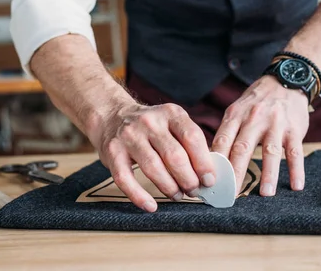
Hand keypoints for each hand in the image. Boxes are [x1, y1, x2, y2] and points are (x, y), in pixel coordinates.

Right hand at [95, 102, 215, 211]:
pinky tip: (151, 206)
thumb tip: (209, 175)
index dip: (204, 162)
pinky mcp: (112, 151)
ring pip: (153, 168)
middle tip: (193, 191)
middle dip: (188, 179)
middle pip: (174, 156)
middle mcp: (149, 122)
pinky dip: (139, 196)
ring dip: (169, 187)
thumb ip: (189, 143)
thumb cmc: (150, 127)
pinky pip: (125, 178)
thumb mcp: (172, 123)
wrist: (111, 116)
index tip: (209, 180)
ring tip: (177, 195)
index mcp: (170, 113)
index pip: (192, 137)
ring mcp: (129, 136)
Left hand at [212, 75, 308, 195]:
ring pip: (271, 151)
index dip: (214, 163)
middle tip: (231, 195)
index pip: (222, 141)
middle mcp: (254, 119)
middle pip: (242, 148)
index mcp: (235, 116)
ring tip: (265, 194)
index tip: (210, 183)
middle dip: (236, 173)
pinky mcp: (294, 129)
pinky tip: (296, 186)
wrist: (285, 81)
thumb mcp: (237, 111)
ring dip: (268, 174)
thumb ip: (226, 133)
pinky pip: (295, 152)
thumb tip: (211, 162)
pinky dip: (296, 170)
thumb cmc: (256, 102)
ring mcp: (276, 124)